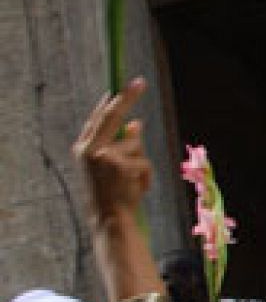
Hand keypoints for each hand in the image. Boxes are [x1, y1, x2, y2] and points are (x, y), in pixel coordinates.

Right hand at [73, 79, 152, 225]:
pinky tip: (138, 189)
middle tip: (141, 82)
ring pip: (136, 144)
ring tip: (134, 183)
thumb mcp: (115, 169)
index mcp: (83, 149)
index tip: (119, 90)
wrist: (109, 220)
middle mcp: (89, 149)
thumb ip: (122, 146)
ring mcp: (103, 155)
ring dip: (142, 162)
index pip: (97, 119)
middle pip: (111, 116)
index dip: (110, 104)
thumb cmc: (113, 195)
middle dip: (127, 97)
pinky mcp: (118, 163)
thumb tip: (137, 124)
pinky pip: (144, 160)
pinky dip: (147, 175)